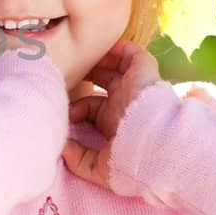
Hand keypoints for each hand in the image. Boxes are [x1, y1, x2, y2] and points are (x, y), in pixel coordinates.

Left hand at [61, 39, 161, 190]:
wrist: (154, 146)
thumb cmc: (129, 160)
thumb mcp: (99, 168)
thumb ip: (78, 160)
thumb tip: (61, 149)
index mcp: (115, 124)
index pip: (91, 108)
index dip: (75, 108)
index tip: (63, 112)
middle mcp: (125, 103)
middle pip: (103, 84)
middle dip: (85, 77)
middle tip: (66, 74)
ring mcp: (134, 87)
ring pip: (117, 67)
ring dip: (98, 60)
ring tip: (79, 55)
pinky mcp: (144, 74)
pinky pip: (133, 53)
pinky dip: (119, 47)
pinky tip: (101, 45)